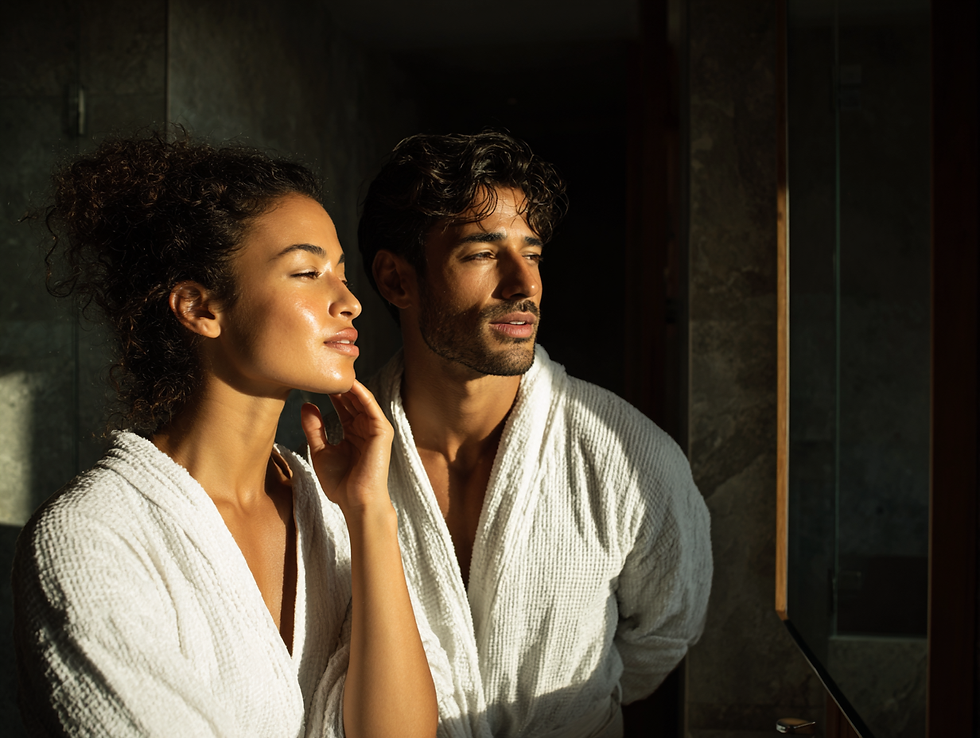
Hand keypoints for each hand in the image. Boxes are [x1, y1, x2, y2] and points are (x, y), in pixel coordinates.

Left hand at [300, 381, 394, 515]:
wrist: (356, 502)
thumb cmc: (340, 483)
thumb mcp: (320, 451)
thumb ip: (314, 428)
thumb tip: (306, 404)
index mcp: (353, 433)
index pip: (343, 406)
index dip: (330, 392)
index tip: (314, 378)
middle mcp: (365, 428)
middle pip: (352, 400)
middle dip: (339, 385)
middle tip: (324, 368)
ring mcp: (375, 428)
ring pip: (361, 399)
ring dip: (349, 385)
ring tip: (334, 369)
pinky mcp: (382, 431)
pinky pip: (371, 407)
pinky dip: (361, 393)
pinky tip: (348, 383)